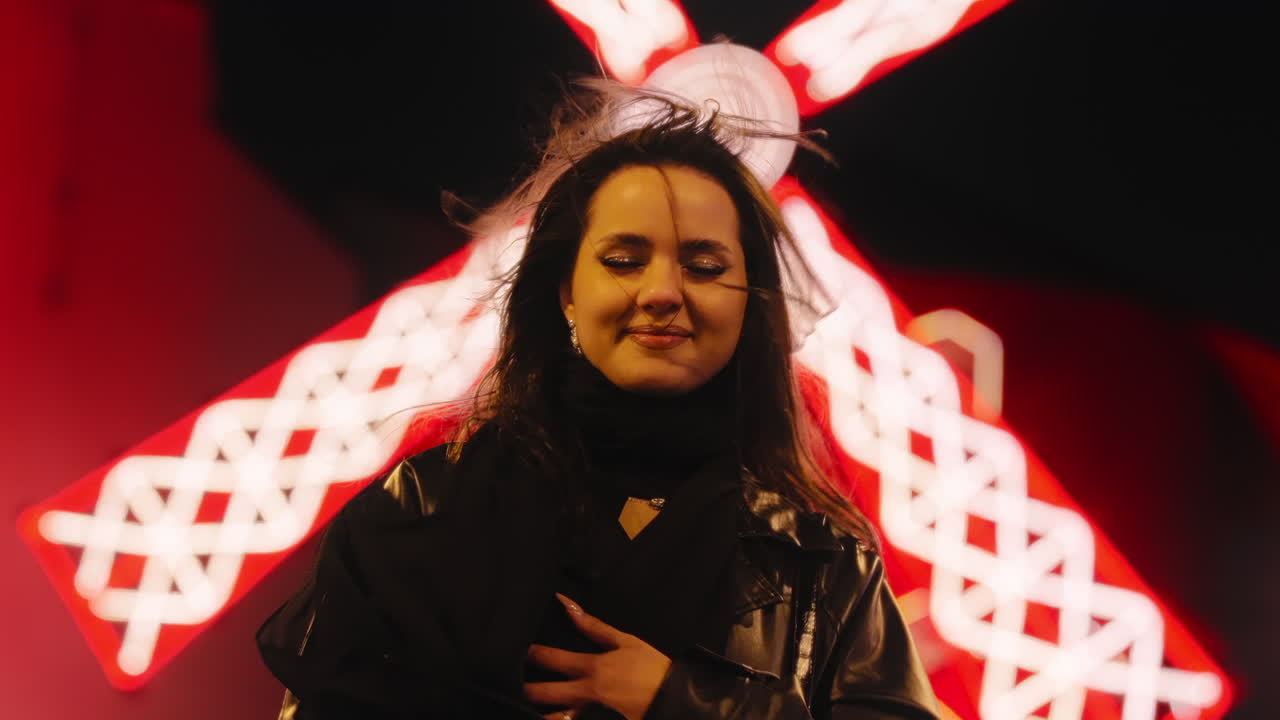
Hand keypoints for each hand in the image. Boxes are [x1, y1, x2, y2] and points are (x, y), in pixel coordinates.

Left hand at [523, 593, 671, 719]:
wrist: (675, 700)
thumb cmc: (652, 669)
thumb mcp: (626, 641)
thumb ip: (594, 626)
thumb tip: (568, 606)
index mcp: (592, 668)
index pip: (551, 659)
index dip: (531, 654)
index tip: (519, 650)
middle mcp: (585, 694)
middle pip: (543, 693)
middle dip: (524, 689)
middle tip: (511, 684)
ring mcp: (589, 715)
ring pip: (553, 718)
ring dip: (539, 712)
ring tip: (525, 707)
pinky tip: (553, 718)